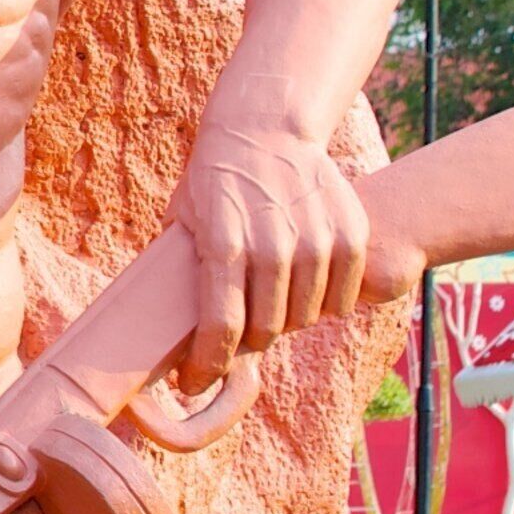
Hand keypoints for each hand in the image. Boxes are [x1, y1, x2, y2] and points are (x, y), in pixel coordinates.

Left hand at [172, 122, 370, 388]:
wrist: (264, 131)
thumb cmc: (214, 184)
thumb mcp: (183, 224)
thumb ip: (182, 273)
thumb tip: (163, 330)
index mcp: (224, 245)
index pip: (221, 326)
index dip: (206, 365)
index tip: (193, 383)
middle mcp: (273, 245)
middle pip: (267, 328)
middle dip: (247, 344)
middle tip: (237, 339)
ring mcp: (316, 238)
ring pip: (305, 315)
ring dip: (286, 322)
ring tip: (270, 308)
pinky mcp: (350, 232)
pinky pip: (342, 294)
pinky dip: (325, 304)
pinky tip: (305, 294)